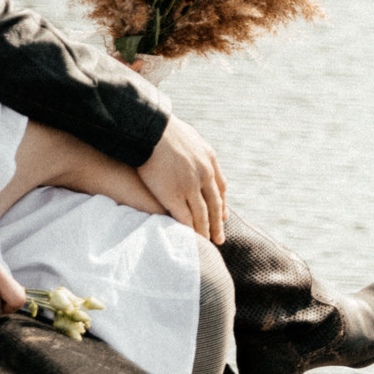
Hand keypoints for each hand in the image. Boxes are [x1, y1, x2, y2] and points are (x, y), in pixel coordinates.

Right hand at [137, 115, 227, 243]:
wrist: (150, 130)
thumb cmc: (162, 130)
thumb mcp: (188, 136)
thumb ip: (194, 149)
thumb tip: (192, 150)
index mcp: (209, 159)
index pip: (220, 186)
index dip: (221, 203)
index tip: (223, 216)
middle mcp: (204, 174)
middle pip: (214, 204)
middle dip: (218, 223)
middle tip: (220, 238)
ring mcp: (190, 185)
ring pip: (202, 214)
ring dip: (205, 231)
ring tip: (206, 243)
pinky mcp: (173, 195)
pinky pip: (185, 218)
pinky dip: (189, 230)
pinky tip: (190, 239)